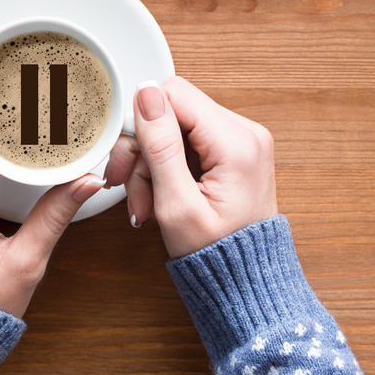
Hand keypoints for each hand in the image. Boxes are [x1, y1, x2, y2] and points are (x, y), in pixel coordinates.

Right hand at [104, 76, 277, 257]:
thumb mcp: (177, 205)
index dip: (141, 122)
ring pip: (173, 128)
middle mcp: (245, 132)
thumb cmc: (215, 254)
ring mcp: (240, 140)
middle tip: (132, 190)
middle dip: (143, 152)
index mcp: (237, 143)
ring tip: (147, 204)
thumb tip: (146, 94)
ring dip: (151, 165)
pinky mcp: (231, 150)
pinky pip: (185, 142)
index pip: (173, 94)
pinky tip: (160, 196)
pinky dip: (166, 167)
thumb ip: (161, 146)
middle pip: (171, 112)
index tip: (129, 162)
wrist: (243, 280)